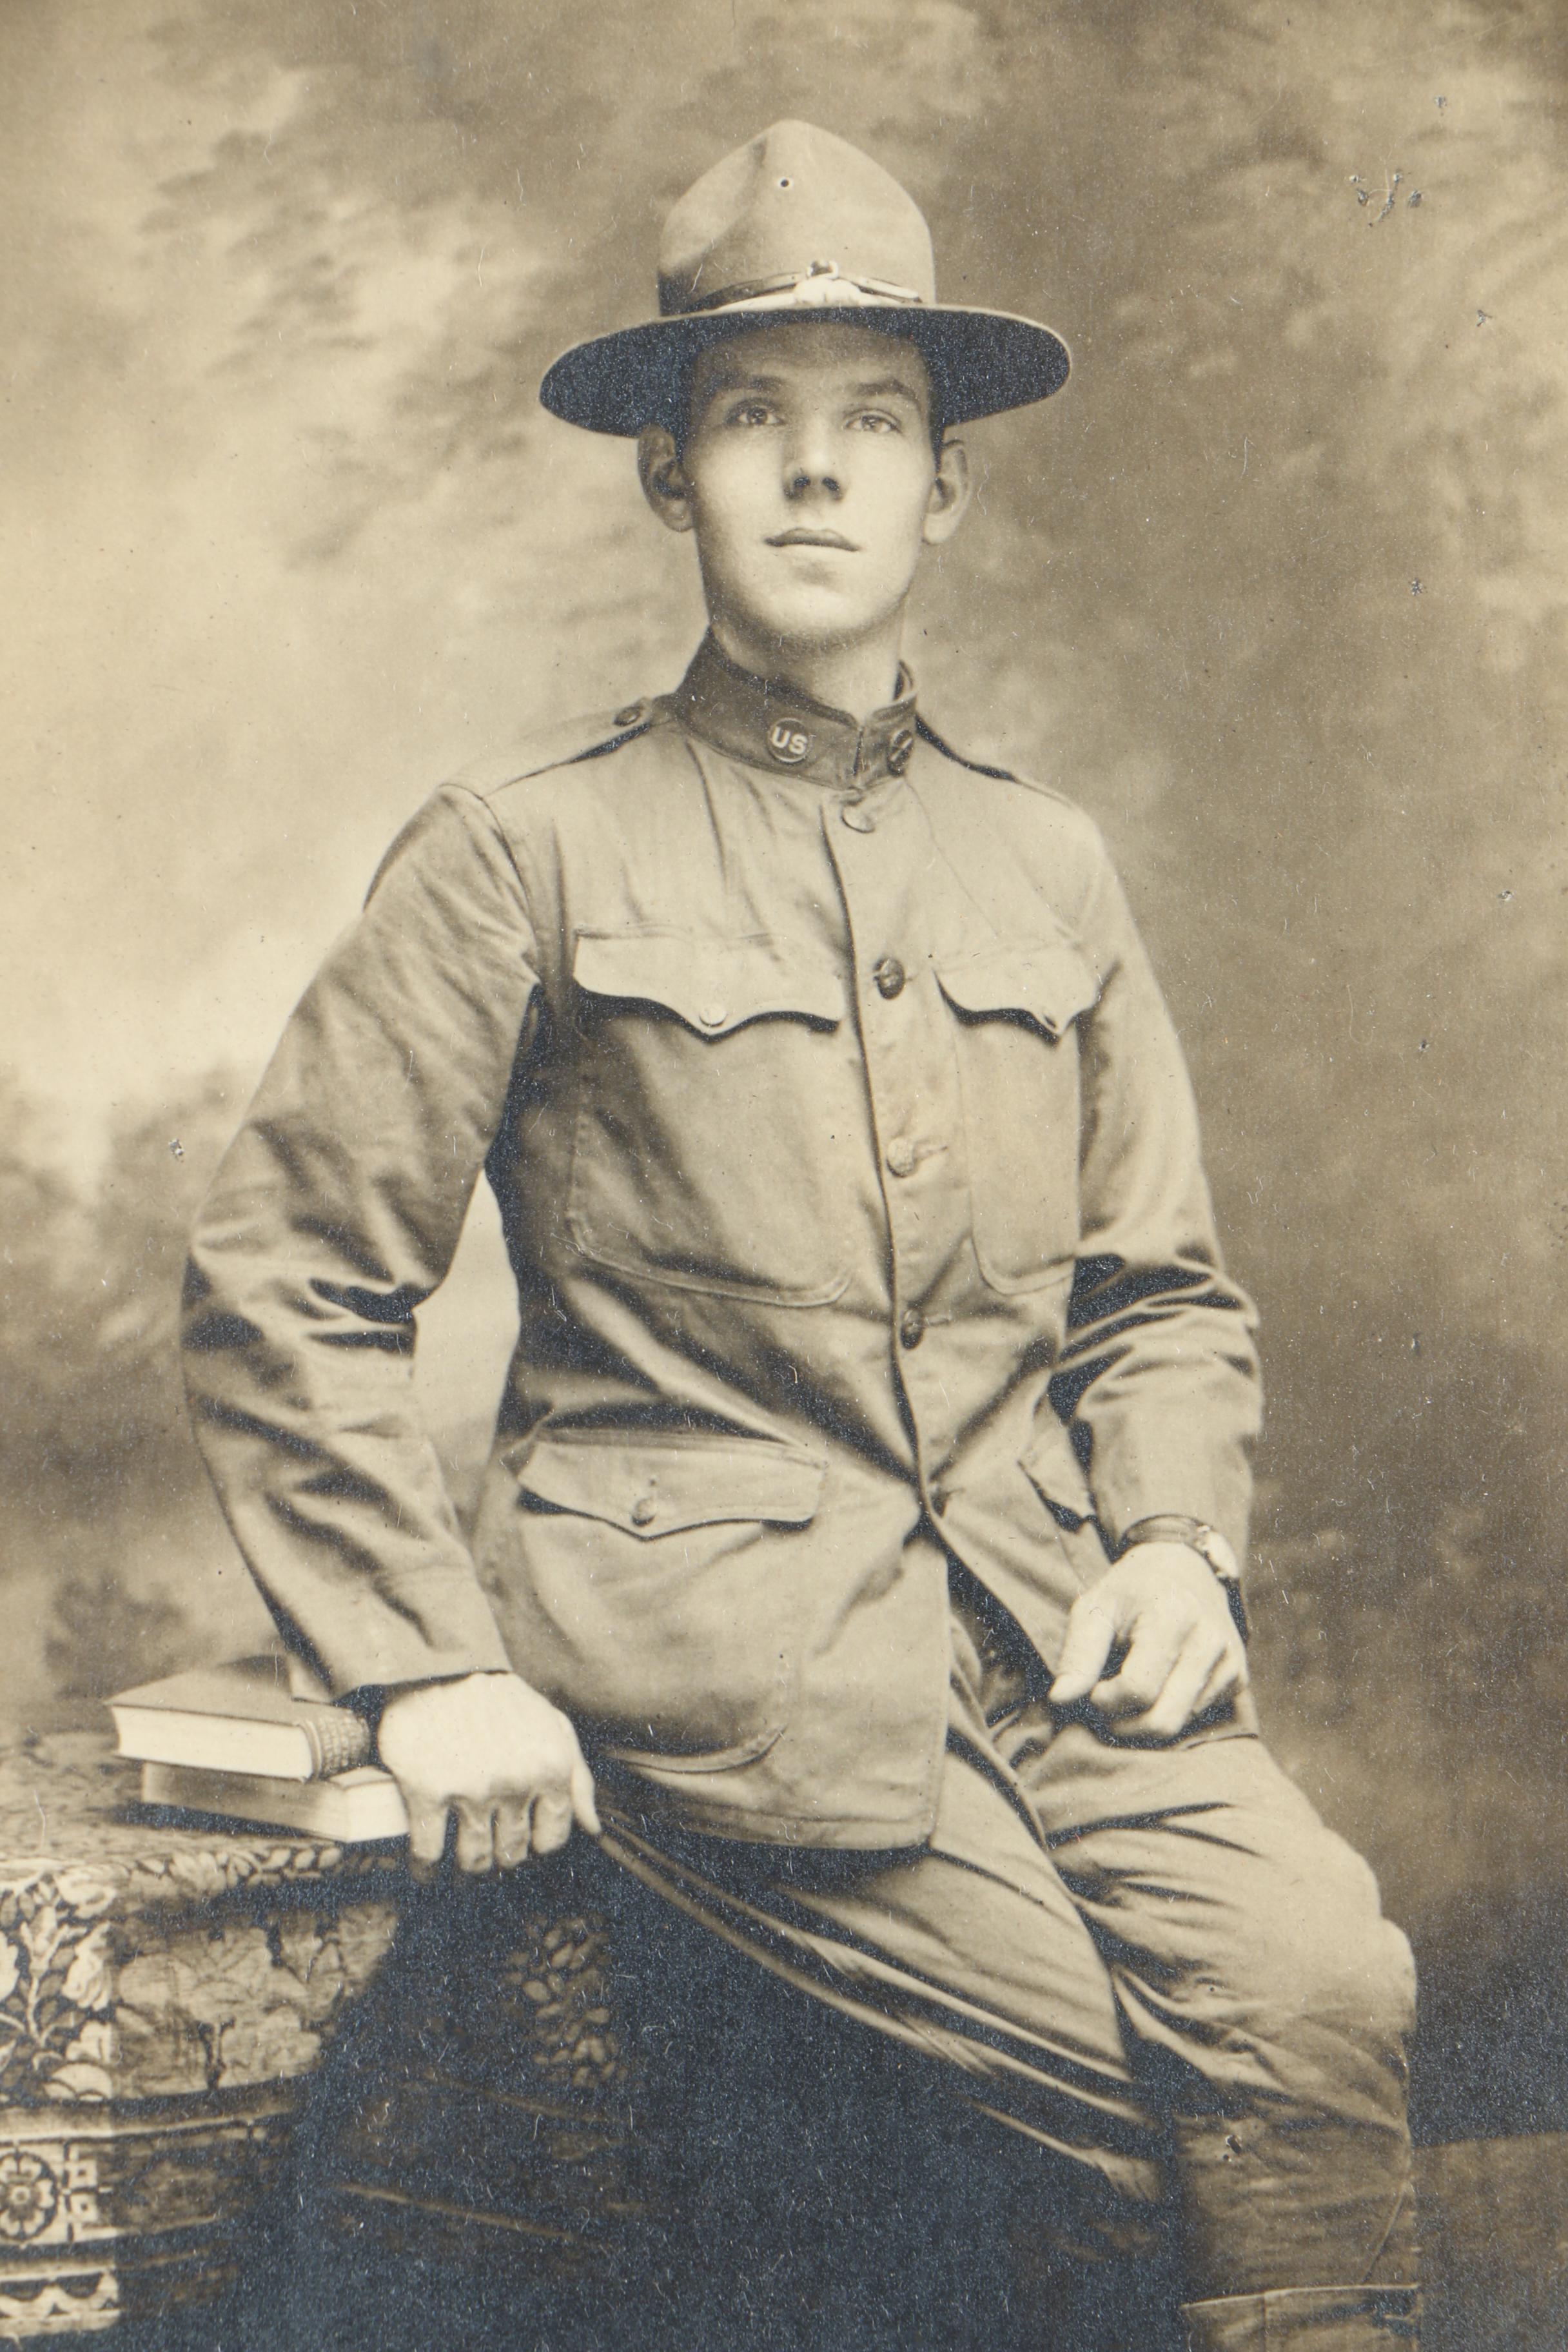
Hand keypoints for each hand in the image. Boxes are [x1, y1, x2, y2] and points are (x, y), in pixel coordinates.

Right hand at [376, 1671, 599, 1876]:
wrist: (442, 1667)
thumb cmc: (501, 1700)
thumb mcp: (553, 1727)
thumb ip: (578, 1778)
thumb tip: (592, 1828)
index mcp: (551, 1767)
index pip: (551, 1838)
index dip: (534, 1844)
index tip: (519, 1841)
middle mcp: (516, 1782)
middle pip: (512, 1853)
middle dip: (500, 1857)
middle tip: (487, 1850)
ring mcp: (471, 1789)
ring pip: (474, 1860)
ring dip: (468, 1869)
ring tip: (459, 1864)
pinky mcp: (427, 1791)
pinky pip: (429, 1852)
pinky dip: (425, 1869)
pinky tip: (424, 1869)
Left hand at [1048, 1543, 1246, 1739]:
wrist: (1183, 1568)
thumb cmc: (1130, 1591)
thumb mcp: (1094, 1609)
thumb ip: (1077, 1655)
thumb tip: (1059, 1700)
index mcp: (1173, 1616)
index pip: (1137, 1690)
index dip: (1104, 1699)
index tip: (1092, 1686)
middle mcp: (1210, 1640)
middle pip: (1162, 1720)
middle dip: (1123, 1723)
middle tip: (1105, 1702)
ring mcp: (1230, 1660)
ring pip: (1179, 1724)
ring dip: (1143, 1720)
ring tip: (1127, 1690)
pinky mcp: (1238, 1676)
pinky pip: (1196, 1717)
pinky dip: (1168, 1710)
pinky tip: (1157, 1684)